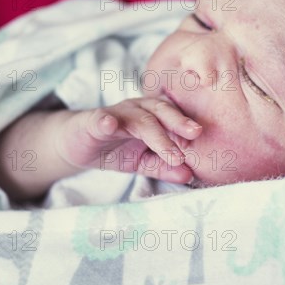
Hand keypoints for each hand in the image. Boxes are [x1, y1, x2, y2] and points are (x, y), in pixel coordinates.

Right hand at [54, 97, 202, 182]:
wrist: (77, 145)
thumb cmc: (115, 150)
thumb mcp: (142, 162)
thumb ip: (164, 167)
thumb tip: (190, 175)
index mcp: (152, 116)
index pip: (175, 118)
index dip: (189, 128)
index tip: (207, 142)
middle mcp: (137, 109)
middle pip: (162, 111)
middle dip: (179, 122)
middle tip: (196, 134)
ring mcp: (115, 113)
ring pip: (138, 118)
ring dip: (155, 133)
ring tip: (169, 151)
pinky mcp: (92, 121)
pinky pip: (100, 119)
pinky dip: (105, 121)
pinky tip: (109, 125)